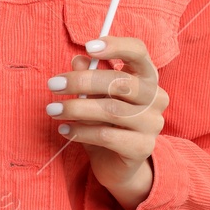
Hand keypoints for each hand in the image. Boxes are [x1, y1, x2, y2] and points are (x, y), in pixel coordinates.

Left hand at [45, 36, 167, 209]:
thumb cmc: (105, 122)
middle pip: (120, 82)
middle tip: (53, 84)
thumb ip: (88, 76)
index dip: (115, 46)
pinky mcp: (143, 148)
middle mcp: (156, 97)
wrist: (115, 163)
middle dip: (82, 81)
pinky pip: (107, 136)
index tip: (87, 46)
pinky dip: (81, 132)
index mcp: (147, 76)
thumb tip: (78, 60)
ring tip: (53, 109)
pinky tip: (64, 130)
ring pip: (111, 110)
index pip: (138, 51)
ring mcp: (153, 123)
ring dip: (76, 108)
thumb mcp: (93, 96)